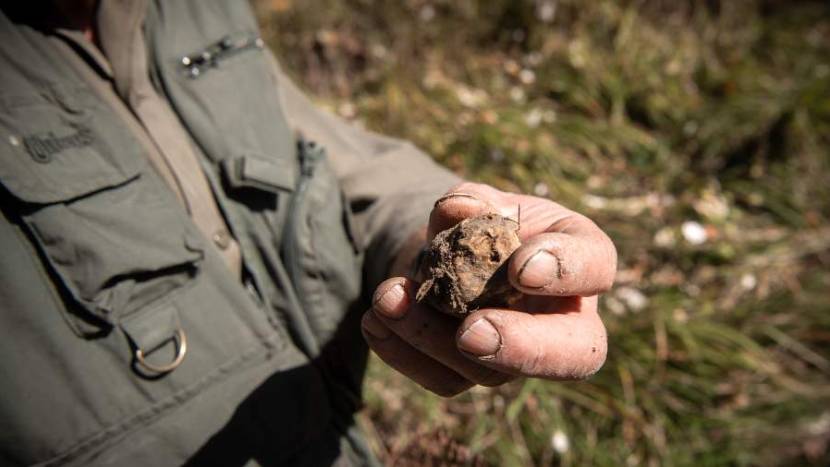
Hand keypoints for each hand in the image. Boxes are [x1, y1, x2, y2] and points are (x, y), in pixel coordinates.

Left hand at [361, 182, 616, 395]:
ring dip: (432, 337)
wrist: (445, 248)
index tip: (520, 267)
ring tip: (388, 298)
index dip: (565, 272)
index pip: (595, 268)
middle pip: (568, 354)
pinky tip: (375, 322)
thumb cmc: (481, 217)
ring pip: (490, 373)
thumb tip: (455, 212)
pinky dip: (402, 351)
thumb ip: (473, 203)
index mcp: (580, 261)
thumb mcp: (482, 199)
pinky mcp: (470, 374)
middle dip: (519, 347)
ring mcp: (517, 356)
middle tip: (470, 333)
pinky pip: (442, 379)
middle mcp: (562, 320)